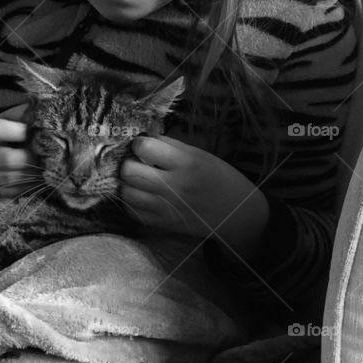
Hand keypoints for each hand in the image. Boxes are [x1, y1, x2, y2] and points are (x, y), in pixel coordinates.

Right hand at [0, 103, 37, 200]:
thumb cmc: (1, 138)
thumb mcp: (7, 121)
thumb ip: (22, 114)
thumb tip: (43, 105)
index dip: (19, 131)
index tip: (36, 132)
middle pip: (7, 159)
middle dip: (31, 159)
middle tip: (47, 158)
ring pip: (11, 178)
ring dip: (32, 175)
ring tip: (46, 170)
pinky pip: (11, 193)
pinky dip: (27, 188)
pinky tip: (36, 181)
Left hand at [120, 135, 269, 256]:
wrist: (236, 215)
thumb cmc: (221, 179)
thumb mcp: (202, 156)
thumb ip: (173, 147)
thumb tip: (146, 138)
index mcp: (187, 165)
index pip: (145, 148)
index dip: (139, 143)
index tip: (142, 144)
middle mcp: (174, 187)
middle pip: (129, 172)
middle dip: (127, 163)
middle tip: (135, 162)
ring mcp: (167, 208)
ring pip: (126, 193)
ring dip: (127, 183)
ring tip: (137, 179)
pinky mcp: (163, 224)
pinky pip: (133, 212)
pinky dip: (132, 201)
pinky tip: (141, 194)